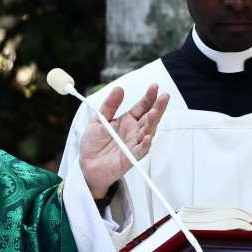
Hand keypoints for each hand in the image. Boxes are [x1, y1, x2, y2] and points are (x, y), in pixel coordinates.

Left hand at [78, 84, 168, 198]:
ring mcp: (134, 144)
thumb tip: (119, 88)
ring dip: (152, 123)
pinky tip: (147, 137)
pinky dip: (144, 145)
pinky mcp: (130, 158)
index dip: (148, 97)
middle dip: (158, 107)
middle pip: (149, 118)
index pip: (141, 107)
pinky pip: (139, 151)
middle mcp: (133, 132)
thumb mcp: (99, 120)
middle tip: (164, 96)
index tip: (155, 86)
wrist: (87, 164)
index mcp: (127, 121)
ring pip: (147, 133)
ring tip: (154, 112)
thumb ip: (109, 106)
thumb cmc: (93, 143)